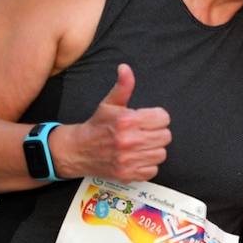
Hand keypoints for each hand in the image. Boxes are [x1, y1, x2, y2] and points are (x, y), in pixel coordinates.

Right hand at [58, 64, 170, 182]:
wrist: (77, 150)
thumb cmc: (97, 126)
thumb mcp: (109, 104)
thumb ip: (123, 86)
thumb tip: (125, 68)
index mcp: (126, 120)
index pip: (163, 118)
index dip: (157, 117)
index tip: (148, 119)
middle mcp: (128, 141)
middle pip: (165, 136)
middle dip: (156, 132)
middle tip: (144, 132)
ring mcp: (128, 160)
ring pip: (161, 153)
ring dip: (153, 149)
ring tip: (141, 145)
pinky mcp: (127, 174)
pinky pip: (153, 170)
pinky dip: (147, 165)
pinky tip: (137, 157)